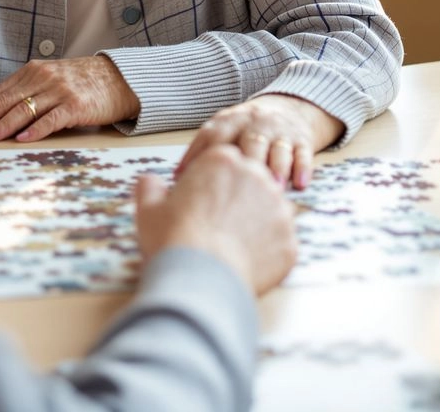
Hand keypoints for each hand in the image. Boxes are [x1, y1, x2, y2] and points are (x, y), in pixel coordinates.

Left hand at [0, 56, 139, 141]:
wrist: (117, 78)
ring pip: (23, 110)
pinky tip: (23, 139)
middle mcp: (41, 77)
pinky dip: (35, 129)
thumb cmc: (80, 82)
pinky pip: (50, 118)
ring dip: (3, 127)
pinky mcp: (75, 104)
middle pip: (5, 101)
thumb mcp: (48, 78)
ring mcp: (58, 90)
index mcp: (31, 71)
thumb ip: (25, 91)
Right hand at [134, 144, 296, 294]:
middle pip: (252, 180)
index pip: (225, 160)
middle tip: (218, 221)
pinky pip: (280, 242)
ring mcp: (279, 210)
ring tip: (231, 243)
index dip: (213, 179)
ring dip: (255, 221)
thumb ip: (150, 186)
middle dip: (238, 196)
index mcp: (223, 160)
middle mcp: (257, 177)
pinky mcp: (290, 242)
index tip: (203, 197)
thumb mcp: (149, 206)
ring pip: (269, 210)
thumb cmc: (174, 239)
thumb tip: (151, 182)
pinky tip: (245, 261)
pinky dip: (266, 251)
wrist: (201, 280)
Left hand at [176, 94, 343, 189]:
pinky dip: (302, 168)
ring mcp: (279, 131)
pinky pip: (303, 153)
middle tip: (240, 185)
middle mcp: (254, 123)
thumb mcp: (224, 130)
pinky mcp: (301, 140)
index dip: (198, 156)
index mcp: (229, 120)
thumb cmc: (246, 130)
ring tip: (273, 186)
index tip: (187, 179)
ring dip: (276, 167)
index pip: (213, 135)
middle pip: (249, 140)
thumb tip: (175, 180)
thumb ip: (204, 152)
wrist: (289, 108)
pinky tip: (300, 183)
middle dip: (246, 161)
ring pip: (277, 148)